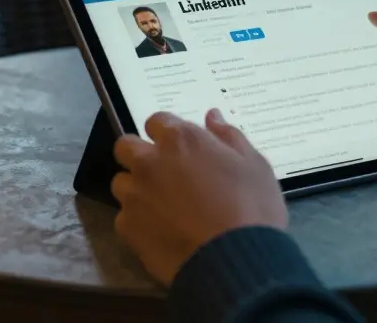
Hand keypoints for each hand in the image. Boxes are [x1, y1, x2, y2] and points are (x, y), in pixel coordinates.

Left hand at [112, 110, 286, 285]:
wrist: (235, 260)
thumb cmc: (251, 207)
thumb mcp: (254, 165)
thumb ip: (229, 136)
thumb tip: (212, 116)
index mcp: (181, 139)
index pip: (157, 120)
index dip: (168, 133)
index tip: (180, 148)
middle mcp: (150, 161)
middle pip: (125, 146)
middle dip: (139, 154)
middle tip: (163, 172)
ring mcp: (134, 195)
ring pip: (121, 182)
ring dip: (136, 188)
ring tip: (161, 206)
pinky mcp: (127, 227)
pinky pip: (124, 217)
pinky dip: (138, 221)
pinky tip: (160, 231)